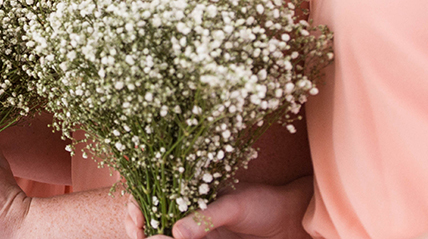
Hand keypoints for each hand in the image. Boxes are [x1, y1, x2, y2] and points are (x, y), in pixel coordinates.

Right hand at [123, 179, 311, 238]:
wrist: (291, 223)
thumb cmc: (264, 204)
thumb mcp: (235, 205)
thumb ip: (206, 217)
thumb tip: (176, 232)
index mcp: (190, 192)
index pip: (152, 194)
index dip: (137, 204)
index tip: (136, 216)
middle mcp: (188, 211)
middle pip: (151, 218)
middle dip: (138, 226)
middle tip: (139, 233)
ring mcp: (197, 231)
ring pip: (164, 233)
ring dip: (154, 235)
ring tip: (150, 237)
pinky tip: (165, 237)